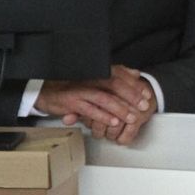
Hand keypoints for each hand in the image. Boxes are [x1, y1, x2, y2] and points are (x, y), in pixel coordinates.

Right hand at [36, 65, 154, 143]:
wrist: (47, 92)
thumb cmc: (75, 87)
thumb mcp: (97, 79)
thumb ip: (117, 74)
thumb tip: (136, 73)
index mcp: (97, 72)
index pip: (120, 75)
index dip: (135, 85)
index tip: (147, 95)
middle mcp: (89, 79)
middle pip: (114, 85)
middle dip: (131, 96)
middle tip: (144, 106)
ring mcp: (80, 90)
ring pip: (104, 98)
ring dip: (120, 108)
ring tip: (132, 117)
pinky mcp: (71, 102)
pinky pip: (90, 110)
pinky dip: (103, 116)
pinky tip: (113, 122)